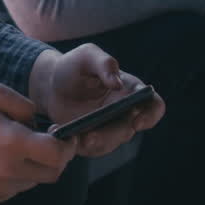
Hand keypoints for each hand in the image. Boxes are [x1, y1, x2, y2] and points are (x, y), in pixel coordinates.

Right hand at [0, 83, 76, 204]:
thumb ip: (25, 105)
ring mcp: (0, 187)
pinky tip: (2, 158)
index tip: (67, 137)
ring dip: (36, 165)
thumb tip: (41, 123)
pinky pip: (18, 188)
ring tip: (16, 146)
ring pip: (35, 181)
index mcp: (11, 143)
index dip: (68, 145)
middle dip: (57, 157)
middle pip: (53, 172)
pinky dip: (19, 175)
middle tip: (48, 141)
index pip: (58, 154)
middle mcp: (8, 170)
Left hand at [31, 45, 165, 157]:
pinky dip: (77, 144)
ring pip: (110, 142)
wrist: (51, 82)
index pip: (153, 105)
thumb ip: (105, 64)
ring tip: (77, 137)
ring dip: (95, 143)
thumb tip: (118, 84)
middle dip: (112, 134)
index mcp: (130, 90)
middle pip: (129, 129)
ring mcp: (108, 128)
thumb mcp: (88, 55)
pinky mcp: (91, 138)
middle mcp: (124, 112)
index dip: (151, 115)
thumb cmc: (75, 65)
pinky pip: (90, 148)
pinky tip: (60, 133)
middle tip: (91, 135)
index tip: (137, 121)